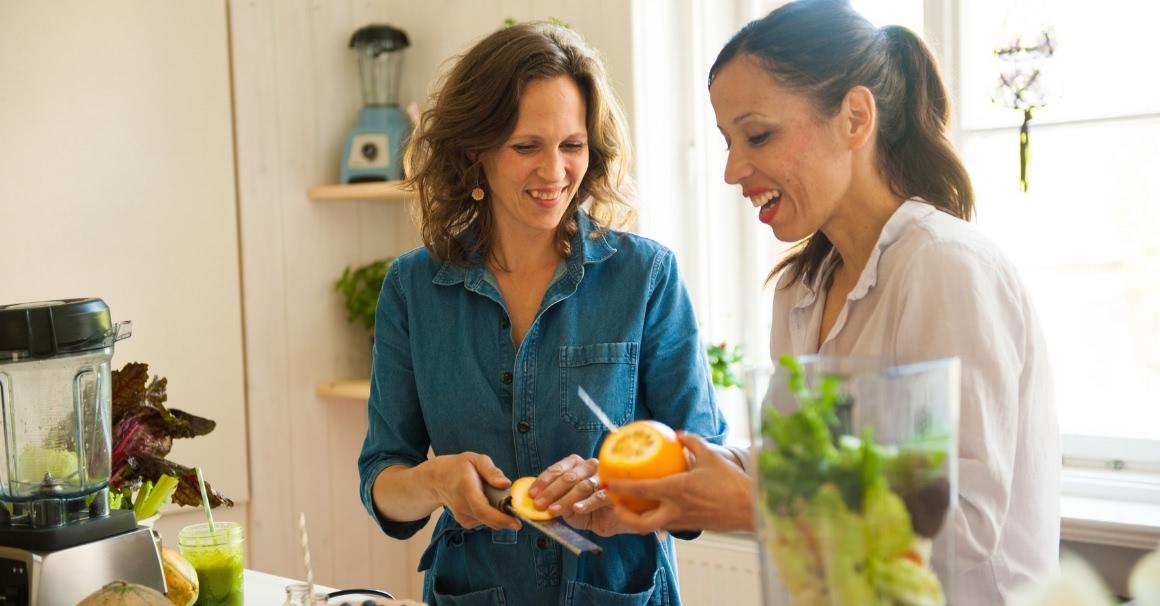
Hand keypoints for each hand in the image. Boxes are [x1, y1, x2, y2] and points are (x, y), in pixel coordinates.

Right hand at [420, 452, 519, 530]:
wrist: (438, 479)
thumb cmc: (459, 467)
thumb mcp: (476, 459)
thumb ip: (491, 471)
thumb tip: (506, 484)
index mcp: (466, 487)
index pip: (482, 508)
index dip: (500, 518)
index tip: (516, 522)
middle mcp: (461, 504)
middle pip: (486, 519)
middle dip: (505, 520)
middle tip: (518, 516)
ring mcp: (461, 515)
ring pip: (487, 521)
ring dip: (498, 514)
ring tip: (495, 498)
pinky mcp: (463, 521)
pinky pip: (483, 522)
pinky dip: (490, 515)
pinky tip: (486, 503)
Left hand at [527, 454, 617, 534]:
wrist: (608, 520)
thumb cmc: (585, 509)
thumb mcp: (565, 504)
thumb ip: (553, 500)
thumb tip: (535, 500)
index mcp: (576, 465)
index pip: (557, 469)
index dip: (543, 482)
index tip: (532, 494)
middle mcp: (590, 466)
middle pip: (568, 477)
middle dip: (551, 491)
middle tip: (539, 504)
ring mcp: (603, 478)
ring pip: (582, 486)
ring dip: (565, 499)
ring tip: (553, 510)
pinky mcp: (613, 492)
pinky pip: (598, 496)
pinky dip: (586, 503)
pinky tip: (577, 509)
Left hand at [605, 432, 754, 532]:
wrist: (752, 509)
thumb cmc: (733, 483)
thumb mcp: (712, 457)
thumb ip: (692, 443)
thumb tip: (678, 435)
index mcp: (678, 491)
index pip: (642, 490)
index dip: (620, 487)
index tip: (606, 482)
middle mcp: (676, 510)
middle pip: (640, 523)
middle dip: (622, 516)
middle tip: (613, 504)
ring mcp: (683, 522)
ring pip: (652, 526)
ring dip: (637, 518)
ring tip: (628, 506)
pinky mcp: (691, 527)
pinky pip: (666, 525)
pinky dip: (656, 518)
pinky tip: (656, 507)